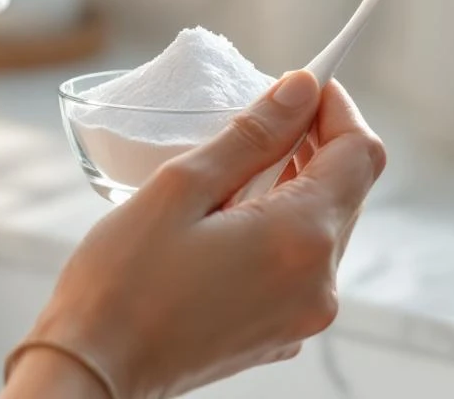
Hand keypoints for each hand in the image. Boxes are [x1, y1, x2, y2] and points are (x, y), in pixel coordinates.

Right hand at [12, 71, 384, 398]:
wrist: (94, 370)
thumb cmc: (122, 280)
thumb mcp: (182, 187)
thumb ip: (252, 135)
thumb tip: (299, 89)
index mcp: (301, 240)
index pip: (358, 153)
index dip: (336, 108)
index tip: (304, 83)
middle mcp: (318, 283)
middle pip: (346, 189)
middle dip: (312, 143)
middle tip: (256, 119)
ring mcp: (302, 314)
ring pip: (324, 225)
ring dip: (293, 185)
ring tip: (230, 173)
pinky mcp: (281, 332)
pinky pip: (300, 263)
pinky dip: (278, 228)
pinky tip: (226, 221)